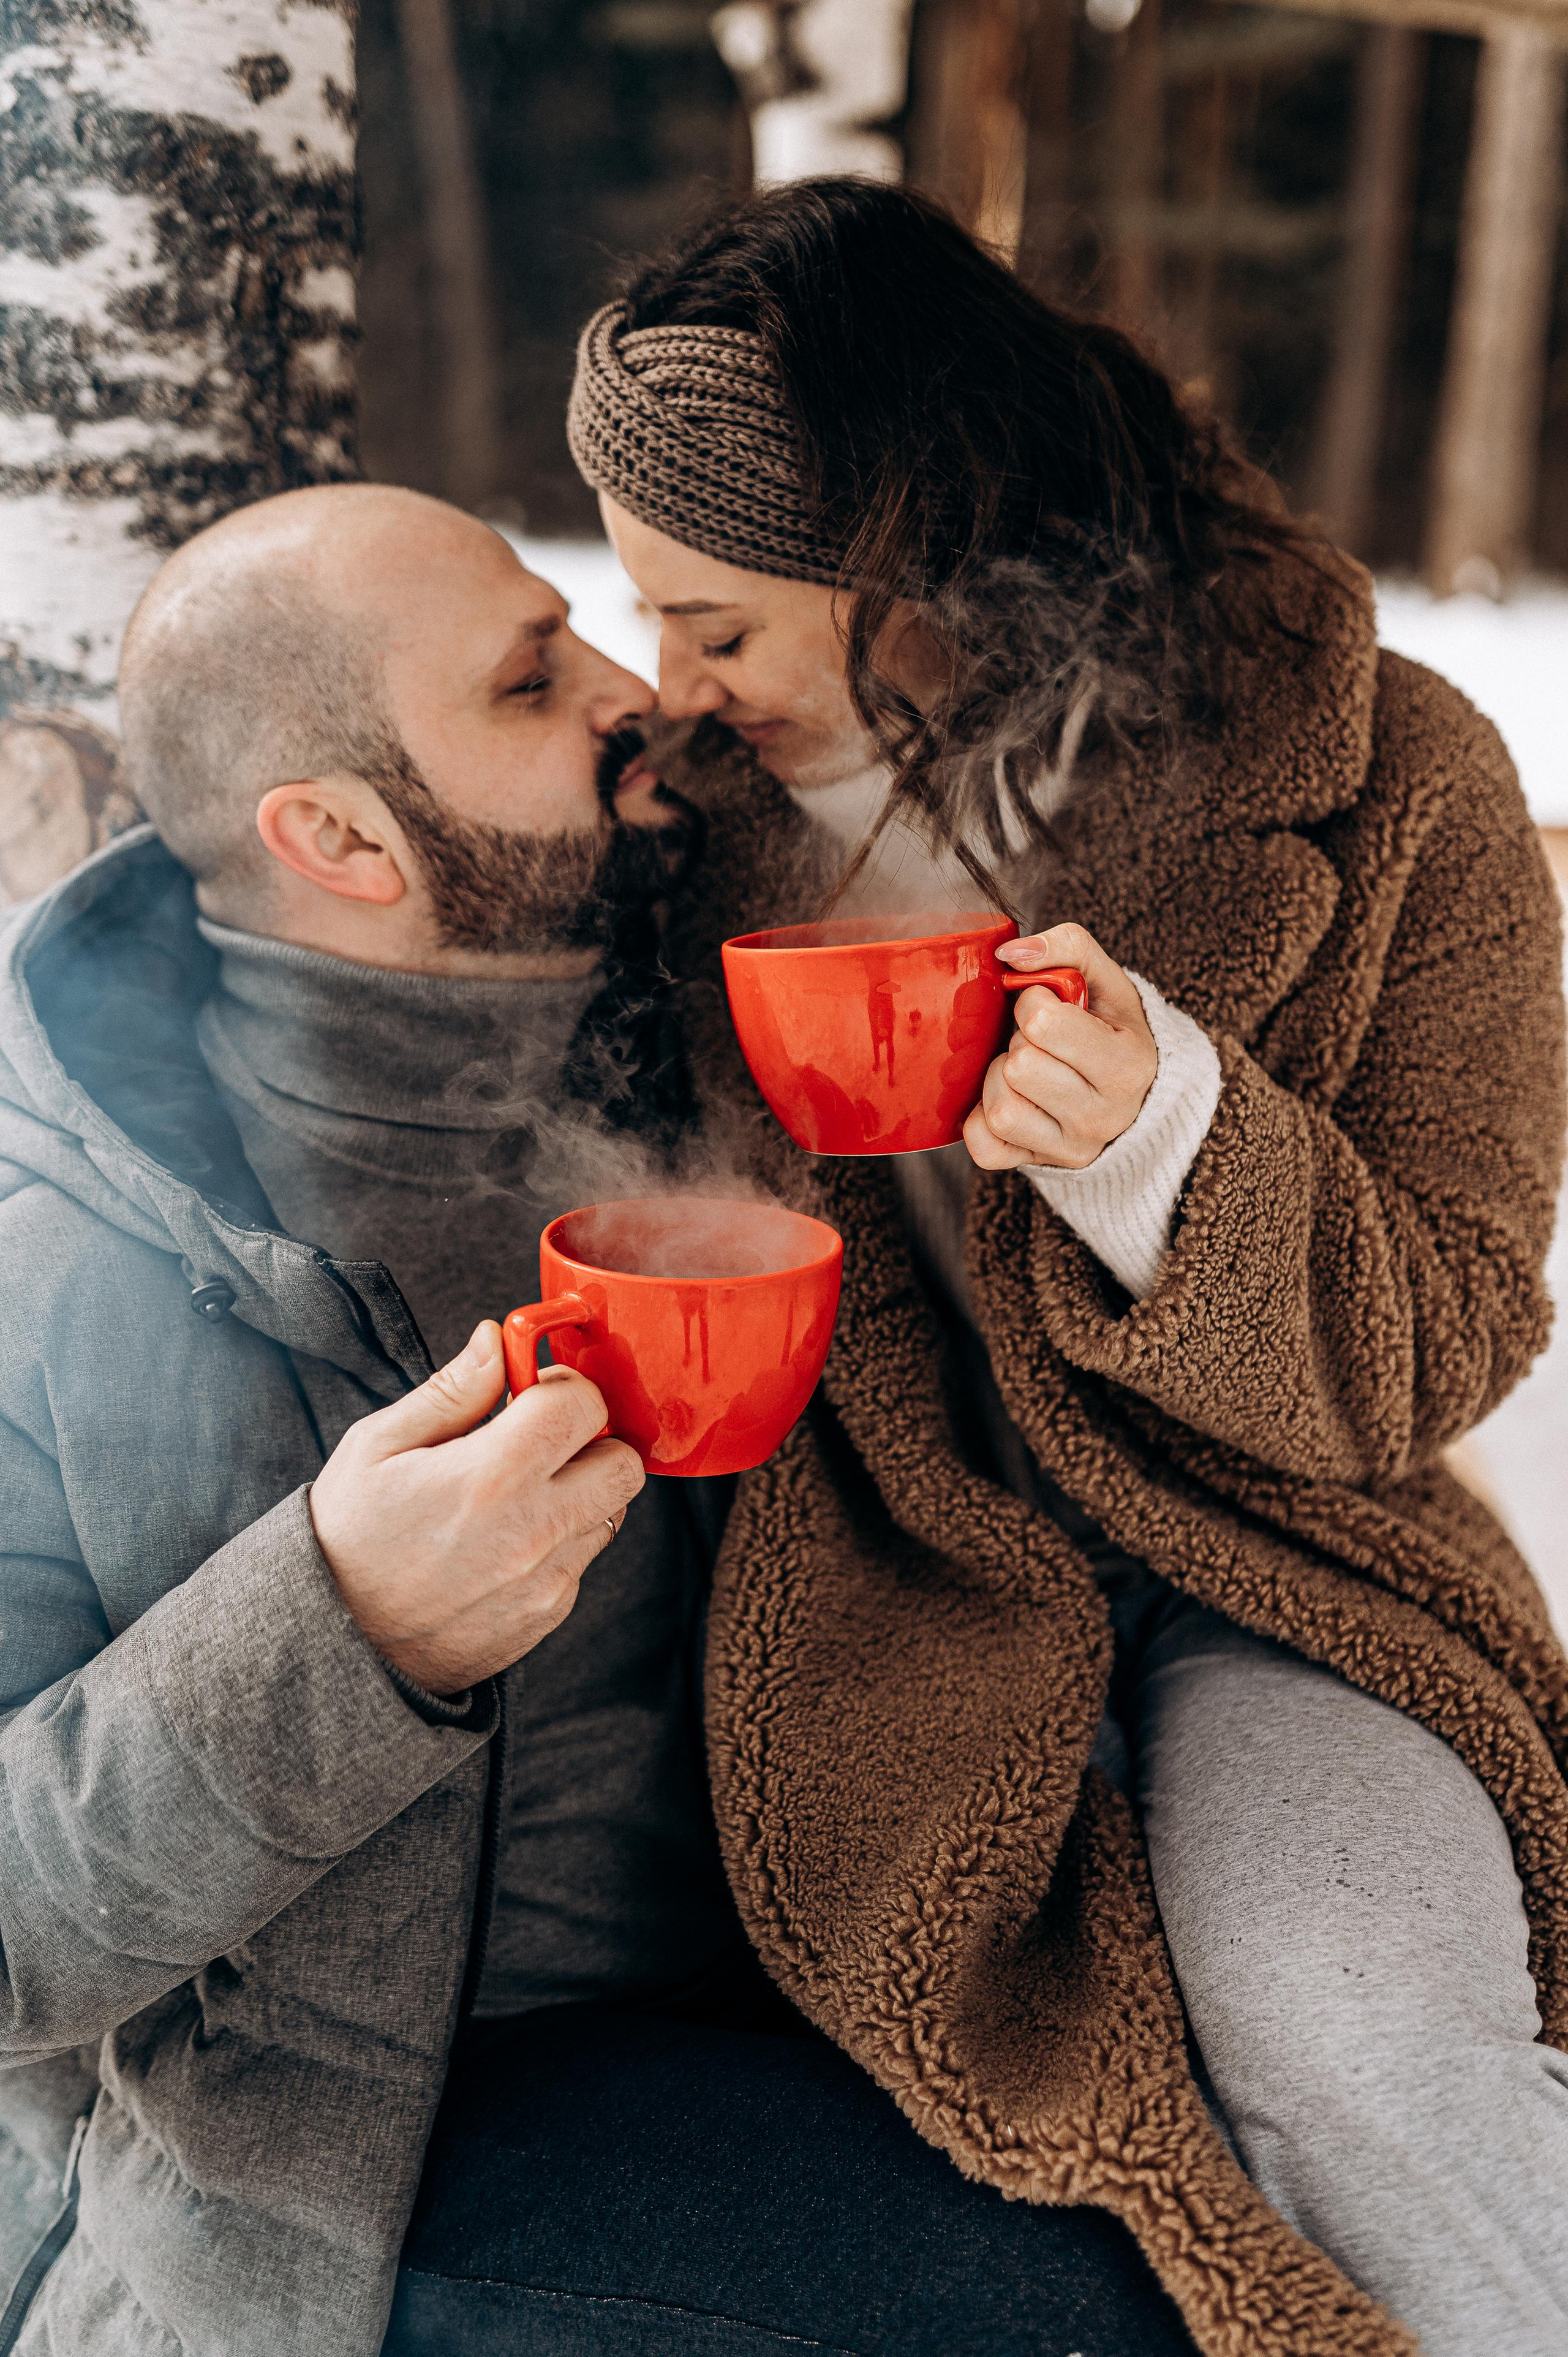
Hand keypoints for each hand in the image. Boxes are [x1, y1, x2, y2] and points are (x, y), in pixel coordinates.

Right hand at [310, 1320, 643, 1694]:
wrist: (337, 1643)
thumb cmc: (346, 1539)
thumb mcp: (377, 1447)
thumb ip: (451, 1391)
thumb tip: (496, 1342)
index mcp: (489, 1477)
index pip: (582, 1406)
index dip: (563, 1387)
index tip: (533, 1393)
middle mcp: (531, 1531)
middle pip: (622, 1463)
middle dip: (592, 1439)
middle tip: (541, 1440)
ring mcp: (545, 1580)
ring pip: (611, 1512)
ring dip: (579, 1491)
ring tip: (517, 1492)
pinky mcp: (547, 1615)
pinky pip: (582, 1560)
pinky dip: (559, 1541)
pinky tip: (505, 1539)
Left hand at [964, 923, 1156, 1171]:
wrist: (1131, 1093)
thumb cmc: (1111, 1028)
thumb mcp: (1104, 979)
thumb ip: (1067, 947)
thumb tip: (1010, 954)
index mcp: (1128, 1065)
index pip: (1042, 1022)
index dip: (1033, 1003)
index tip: (1050, 1007)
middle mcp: (1106, 1115)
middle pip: (1020, 1067)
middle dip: (1019, 1043)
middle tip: (1039, 1043)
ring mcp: (1073, 1147)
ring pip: (1002, 1108)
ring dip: (1000, 1079)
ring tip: (1025, 1070)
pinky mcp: (1041, 1165)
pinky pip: (985, 1147)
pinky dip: (982, 1120)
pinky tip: (1008, 1098)